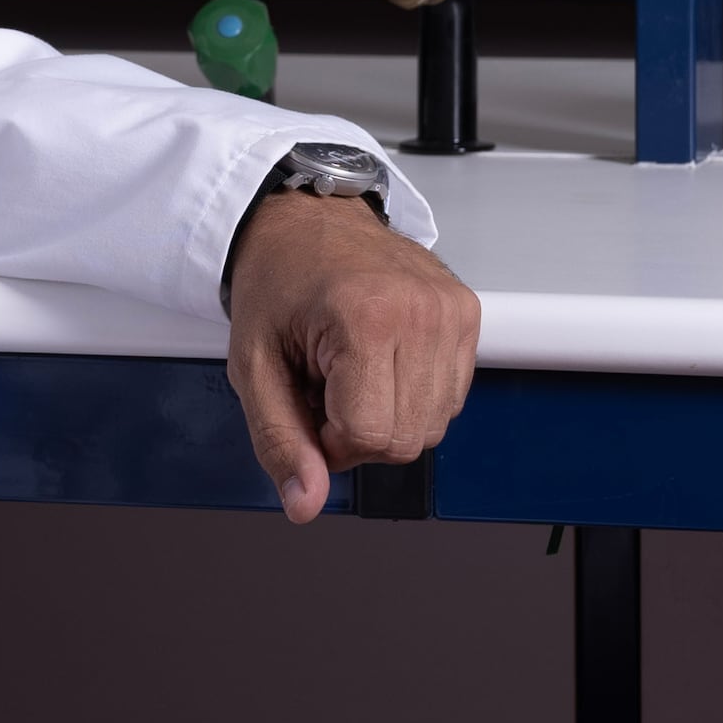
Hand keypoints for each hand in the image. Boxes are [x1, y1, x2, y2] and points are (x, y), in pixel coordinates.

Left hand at [222, 185, 480, 523]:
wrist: (305, 221)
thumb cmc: (277, 283)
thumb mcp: (254, 365)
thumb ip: (279, 440)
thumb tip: (305, 502)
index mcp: (366, 317)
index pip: (369, 436)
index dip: (330, 438)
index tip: (308, 401)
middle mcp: (422, 312)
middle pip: (407, 439)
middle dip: (360, 432)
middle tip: (327, 385)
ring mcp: (451, 311)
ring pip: (434, 425)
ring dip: (389, 415)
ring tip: (353, 368)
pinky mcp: (467, 313)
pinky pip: (450, 397)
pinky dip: (413, 395)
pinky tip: (382, 362)